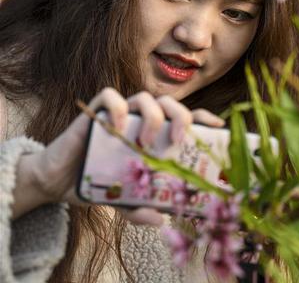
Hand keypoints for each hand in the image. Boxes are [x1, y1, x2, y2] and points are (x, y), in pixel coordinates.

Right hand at [12, 88, 224, 223]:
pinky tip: (120, 128)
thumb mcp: (126, 202)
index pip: (187, 118)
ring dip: (153, 117)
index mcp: (157, 135)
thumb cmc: (101, 185)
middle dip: (181, 117)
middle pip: (170, 103)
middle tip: (178, 142)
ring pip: (145, 97)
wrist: (61, 182)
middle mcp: (142, 120)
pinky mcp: (95, 112)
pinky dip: (119, 108)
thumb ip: (141, 209)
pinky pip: (109, 96)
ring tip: (146, 143)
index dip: (205, 118)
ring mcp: (121, 114)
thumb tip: (160, 219)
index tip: (218, 127)